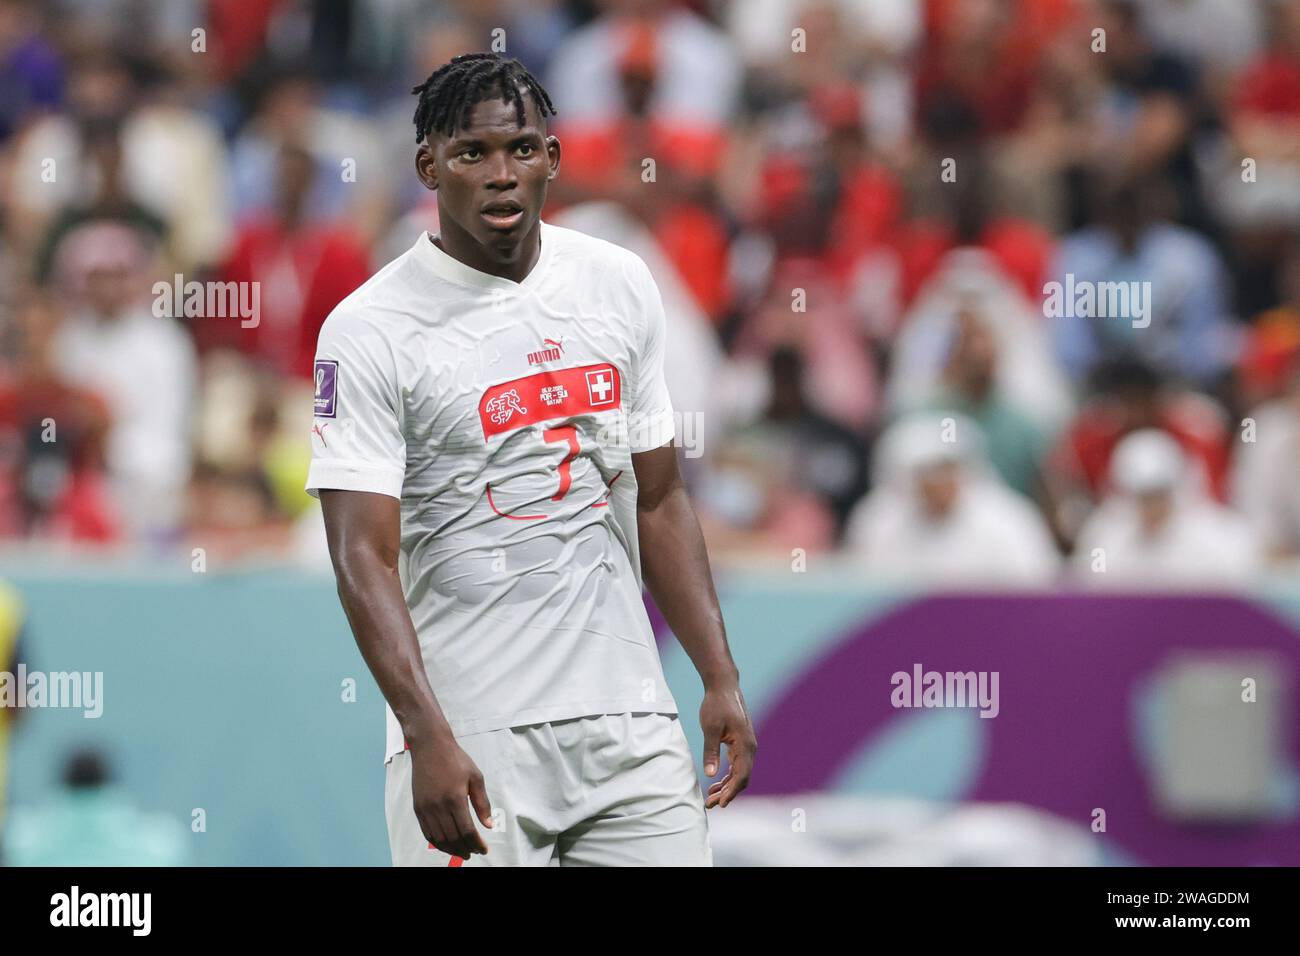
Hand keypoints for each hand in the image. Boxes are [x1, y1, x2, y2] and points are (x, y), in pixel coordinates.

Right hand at [408, 735, 492, 858]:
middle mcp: (438, 806)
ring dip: (451, 849)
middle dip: (465, 849)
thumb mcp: (476, 777)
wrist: (430, 746)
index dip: (477, 844)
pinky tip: (446, 844)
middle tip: (475, 852)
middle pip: (453, 838)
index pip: (467, 831)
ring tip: (463, 851)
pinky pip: (427, 832)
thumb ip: (482, 803)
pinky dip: (437, 842)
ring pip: (439, 838)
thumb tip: (488, 825)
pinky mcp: (417, 807)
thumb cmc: (456, 760)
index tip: (484, 849)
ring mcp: (426, 808)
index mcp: (455, 798)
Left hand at [700, 682, 755, 808]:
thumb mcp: (710, 728)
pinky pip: (737, 765)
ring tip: (710, 798)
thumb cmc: (716, 705)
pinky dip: (727, 776)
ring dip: (726, 787)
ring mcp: (746, 746)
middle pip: (742, 778)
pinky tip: (715, 782)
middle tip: (709, 805)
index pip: (742, 775)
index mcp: (745, 744)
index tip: (720, 804)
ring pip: (739, 773)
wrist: (723, 686)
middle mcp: (750, 747)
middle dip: (727, 793)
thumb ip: (710, 751)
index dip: (731, 792)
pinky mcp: (740, 743)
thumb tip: (710, 775)